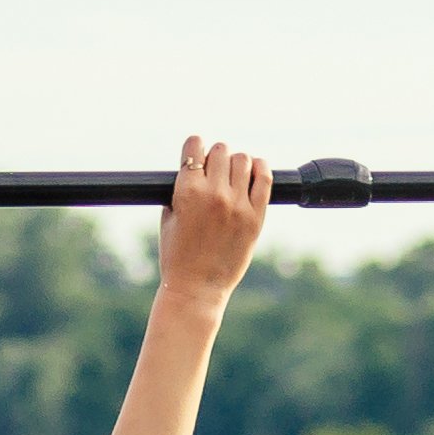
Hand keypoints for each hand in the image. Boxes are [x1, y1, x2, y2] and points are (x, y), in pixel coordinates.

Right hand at [158, 135, 267, 304]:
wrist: (196, 288)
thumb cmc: (177, 255)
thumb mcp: (168, 217)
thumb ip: (180, 188)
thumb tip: (195, 165)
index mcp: (188, 191)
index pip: (195, 146)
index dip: (194, 149)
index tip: (196, 158)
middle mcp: (214, 194)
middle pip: (221, 150)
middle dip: (215, 158)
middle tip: (214, 174)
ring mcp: (238, 206)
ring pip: (243, 160)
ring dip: (236, 164)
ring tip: (233, 178)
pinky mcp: (256, 218)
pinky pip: (265, 179)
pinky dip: (260, 169)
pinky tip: (254, 173)